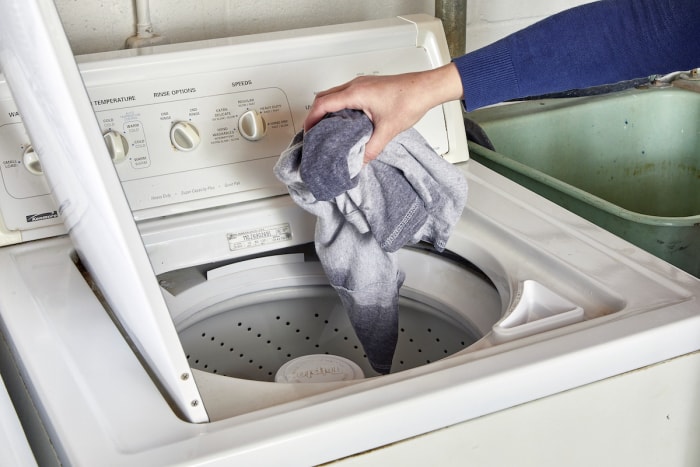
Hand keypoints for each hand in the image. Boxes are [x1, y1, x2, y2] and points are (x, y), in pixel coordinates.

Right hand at [303, 63, 462, 162]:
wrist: (426, 88)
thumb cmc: (410, 99)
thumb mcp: (387, 130)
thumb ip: (371, 149)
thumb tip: (360, 162)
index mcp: (355, 93)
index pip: (322, 104)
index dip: (311, 119)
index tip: (308, 133)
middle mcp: (355, 85)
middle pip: (323, 97)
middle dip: (314, 114)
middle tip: (314, 132)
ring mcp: (362, 84)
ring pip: (334, 95)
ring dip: (327, 110)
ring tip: (327, 128)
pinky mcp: (368, 87)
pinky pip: (345, 95)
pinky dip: (338, 107)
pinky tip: (346, 121)